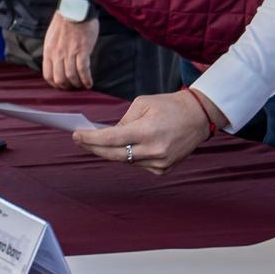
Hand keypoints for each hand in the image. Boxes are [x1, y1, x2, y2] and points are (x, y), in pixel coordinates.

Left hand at [42, 13, 97, 90]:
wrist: (75, 9)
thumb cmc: (64, 21)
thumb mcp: (51, 37)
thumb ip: (52, 50)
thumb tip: (56, 63)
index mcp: (48, 51)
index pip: (47, 75)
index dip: (55, 84)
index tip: (61, 85)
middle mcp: (57, 54)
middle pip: (59, 78)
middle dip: (67, 86)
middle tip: (73, 87)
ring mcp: (69, 53)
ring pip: (71, 76)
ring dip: (77, 84)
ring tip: (82, 85)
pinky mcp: (82, 50)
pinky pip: (83, 70)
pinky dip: (86, 79)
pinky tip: (89, 83)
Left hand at [73, 89, 221, 174]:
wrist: (198, 117)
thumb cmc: (169, 105)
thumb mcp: (142, 104)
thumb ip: (123, 121)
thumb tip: (107, 135)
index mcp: (147, 132)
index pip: (110, 139)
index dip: (90, 139)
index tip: (76, 135)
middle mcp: (153, 151)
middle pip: (114, 154)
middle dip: (94, 148)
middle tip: (80, 141)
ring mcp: (159, 163)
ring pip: (125, 160)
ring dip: (110, 152)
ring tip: (96, 143)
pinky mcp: (163, 169)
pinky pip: (138, 164)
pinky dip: (129, 156)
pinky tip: (121, 148)